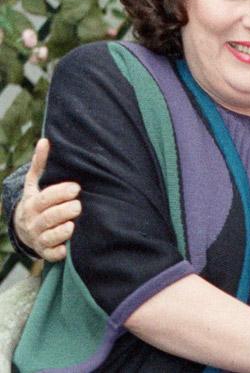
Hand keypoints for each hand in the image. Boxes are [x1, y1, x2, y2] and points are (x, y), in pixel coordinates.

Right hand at [14, 138, 81, 260]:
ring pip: (49, 236)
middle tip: (78, 206)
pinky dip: (59, 252)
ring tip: (73, 224)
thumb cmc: (37, 201)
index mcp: (32, 204)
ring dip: (62, 231)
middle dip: (64, 211)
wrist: (24, 228)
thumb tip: (45, 141)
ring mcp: (39, 238)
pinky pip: (51, 254)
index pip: (44, 199)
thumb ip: (41, 164)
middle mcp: (33, 222)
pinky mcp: (46, 251)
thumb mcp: (35, 183)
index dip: (59, 193)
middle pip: (48, 218)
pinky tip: (67, 248)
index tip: (76, 188)